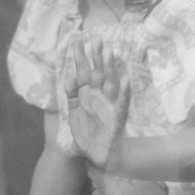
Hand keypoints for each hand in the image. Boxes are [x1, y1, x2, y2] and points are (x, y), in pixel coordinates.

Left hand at [64, 35, 129, 166]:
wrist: (100, 156)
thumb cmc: (89, 132)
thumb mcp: (74, 112)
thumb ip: (71, 95)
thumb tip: (69, 77)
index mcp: (89, 94)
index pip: (84, 71)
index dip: (80, 56)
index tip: (76, 38)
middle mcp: (100, 97)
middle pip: (99, 73)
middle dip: (97, 56)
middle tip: (96, 38)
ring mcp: (110, 106)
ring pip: (111, 83)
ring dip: (111, 68)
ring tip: (110, 51)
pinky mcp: (117, 118)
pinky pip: (122, 104)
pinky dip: (124, 93)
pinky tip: (125, 81)